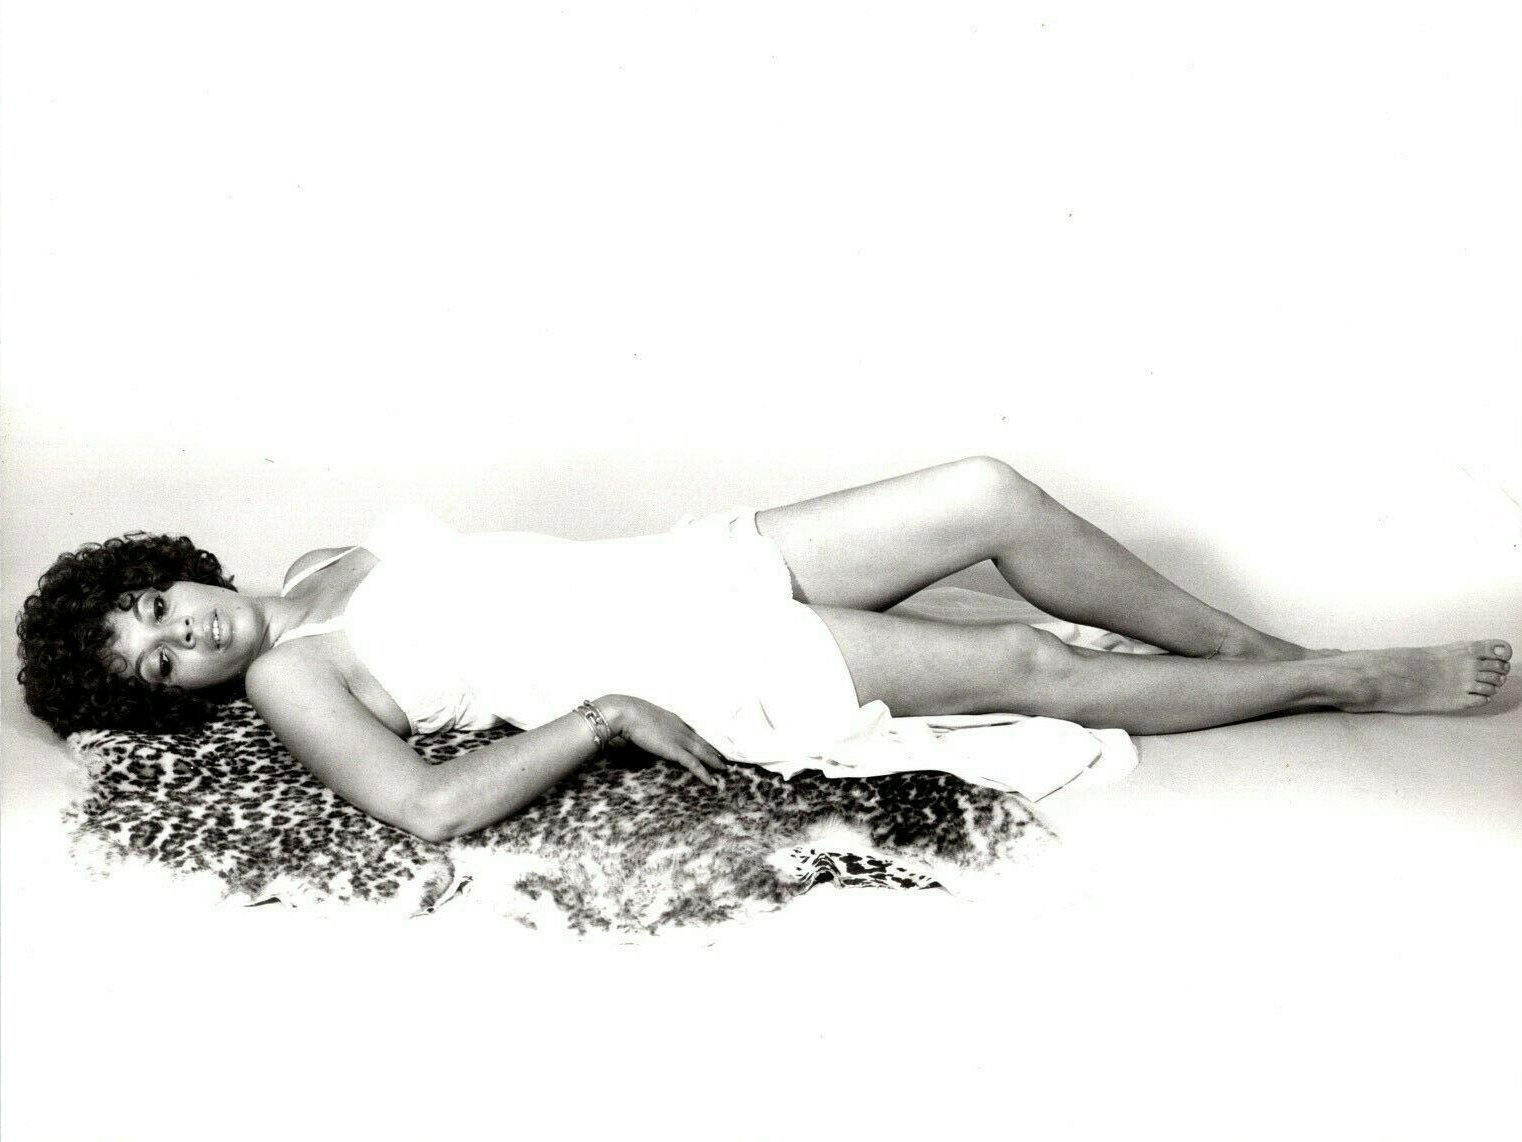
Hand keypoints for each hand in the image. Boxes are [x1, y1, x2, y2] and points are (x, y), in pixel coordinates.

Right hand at [593, 695, 727, 787]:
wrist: (626, 713)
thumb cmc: (628, 715)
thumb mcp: (643, 719)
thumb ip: (649, 727)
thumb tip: (645, 733)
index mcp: (673, 720)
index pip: (692, 733)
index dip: (702, 741)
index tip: (709, 747)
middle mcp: (681, 728)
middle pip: (702, 742)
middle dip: (713, 751)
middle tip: (723, 758)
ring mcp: (680, 739)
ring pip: (703, 752)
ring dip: (714, 762)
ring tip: (724, 770)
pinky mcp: (675, 750)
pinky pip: (694, 764)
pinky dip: (704, 773)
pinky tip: (712, 781)